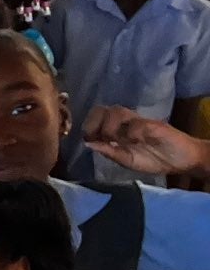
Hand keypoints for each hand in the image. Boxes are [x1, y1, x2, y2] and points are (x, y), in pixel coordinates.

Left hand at [82, 105, 209, 176]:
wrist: (181, 160)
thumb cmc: (153, 159)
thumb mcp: (127, 160)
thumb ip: (109, 152)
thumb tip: (89, 145)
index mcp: (117, 129)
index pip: (97, 116)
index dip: (89, 125)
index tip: (89, 140)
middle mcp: (126, 122)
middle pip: (103, 109)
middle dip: (95, 123)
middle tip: (99, 138)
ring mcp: (140, 121)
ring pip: (117, 112)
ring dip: (110, 126)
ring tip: (115, 140)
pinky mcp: (154, 125)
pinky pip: (138, 123)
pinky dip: (132, 133)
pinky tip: (134, 142)